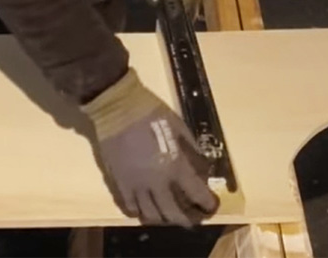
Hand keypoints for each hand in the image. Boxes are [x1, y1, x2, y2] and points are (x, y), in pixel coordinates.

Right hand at [81, 69, 218, 226]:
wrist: (116, 107)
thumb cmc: (151, 113)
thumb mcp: (180, 128)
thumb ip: (192, 152)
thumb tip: (201, 170)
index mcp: (175, 166)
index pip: (198, 195)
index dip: (208, 204)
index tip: (211, 204)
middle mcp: (156, 182)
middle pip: (174, 214)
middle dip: (188, 219)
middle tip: (193, 217)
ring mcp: (135, 185)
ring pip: (151, 215)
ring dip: (164, 218)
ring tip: (169, 214)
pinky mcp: (119, 182)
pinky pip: (130, 206)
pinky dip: (140, 211)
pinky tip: (145, 207)